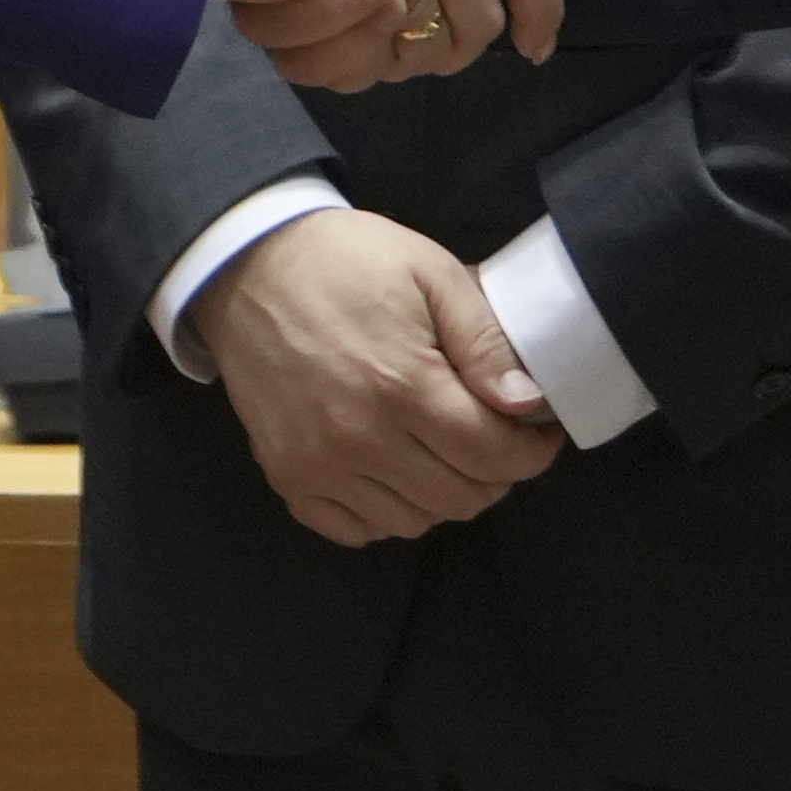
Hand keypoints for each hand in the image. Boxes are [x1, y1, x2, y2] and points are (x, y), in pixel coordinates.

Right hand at [190, 207, 563, 546]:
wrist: (249, 266)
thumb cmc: (348, 261)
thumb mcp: (431, 274)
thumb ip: (485, 342)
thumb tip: (528, 404)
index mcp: (402, 385)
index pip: (491, 456)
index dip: (532, 452)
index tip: (541, 434)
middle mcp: (358, 439)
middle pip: (458, 498)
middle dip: (497, 475)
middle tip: (499, 440)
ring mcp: (316, 465)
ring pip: (411, 522)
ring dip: (444, 496)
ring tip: (448, 452)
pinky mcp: (286, 475)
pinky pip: (354, 529)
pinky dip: (386, 513)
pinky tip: (396, 471)